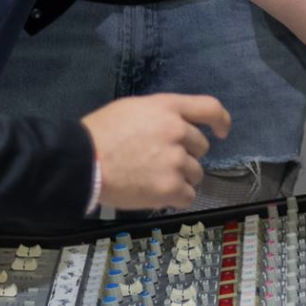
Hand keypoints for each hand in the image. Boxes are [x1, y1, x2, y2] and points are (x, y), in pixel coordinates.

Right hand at [83, 93, 231, 209]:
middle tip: (162, 161)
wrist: (83, 162)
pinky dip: (176, 197)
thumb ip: (160, 116)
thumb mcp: (133, 109)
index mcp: (167, 108)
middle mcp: (177, 131)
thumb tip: (176, 129)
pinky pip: (188, 196)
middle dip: (186, 154)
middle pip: (201, 147)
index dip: (221, 121)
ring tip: (153, 178)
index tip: (222, 132)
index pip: (209, 108)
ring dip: (180, 177)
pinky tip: (156, 193)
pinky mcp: (170, 187)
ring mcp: (175, 161)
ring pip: (196, 173)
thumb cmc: (100, 133)